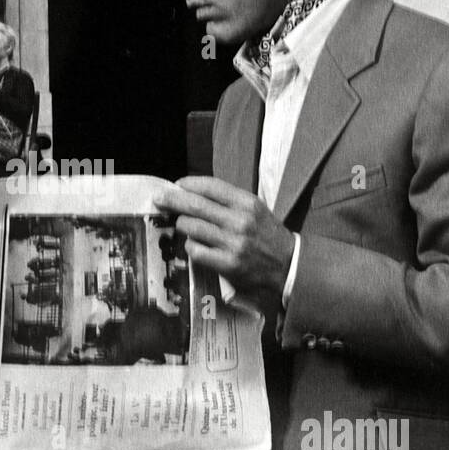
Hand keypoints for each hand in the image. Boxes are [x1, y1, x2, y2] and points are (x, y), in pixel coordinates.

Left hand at [153, 177, 294, 321]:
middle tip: (158, 198)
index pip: (210, 186)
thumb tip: (194, 193)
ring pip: (191, 227)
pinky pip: (195, 250)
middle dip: (172, 200)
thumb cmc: (267, 235)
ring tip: (183, 226)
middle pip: (195, 205)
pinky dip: (190, 247)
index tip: (177, 185)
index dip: (189, 184)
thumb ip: (228, 201)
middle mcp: (240, 221)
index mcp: (247, 203)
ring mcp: (234, 243)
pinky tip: (195, 246)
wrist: (289, 265)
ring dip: (182, 225)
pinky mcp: (228, 264)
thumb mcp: (255, 209)